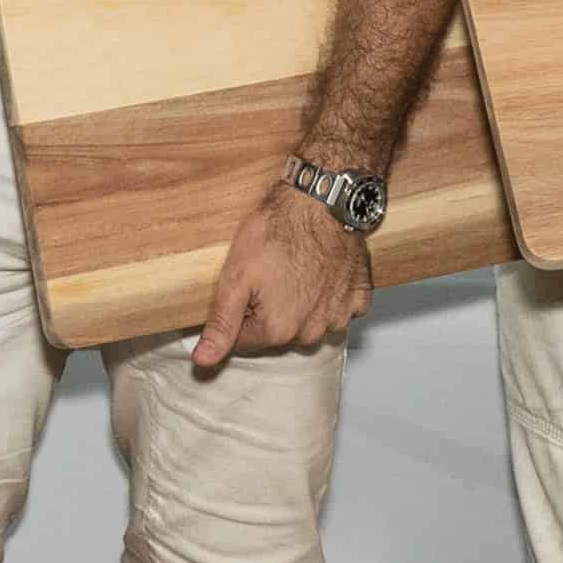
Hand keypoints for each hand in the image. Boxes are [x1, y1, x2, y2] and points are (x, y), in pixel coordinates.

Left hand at [187, 177, 367, 374]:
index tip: (243, 286)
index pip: (244, 339)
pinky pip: (339, 307)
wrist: (322, 202)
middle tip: (267, 273)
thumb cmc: (278, 232)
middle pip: (278, 332)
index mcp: (277, 330)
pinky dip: (330, 294)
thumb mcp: (235, 277)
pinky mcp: (359, 298)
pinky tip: (321, 272)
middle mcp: (311, 332)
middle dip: (269, 308)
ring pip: (309, 321)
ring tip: (293, 269)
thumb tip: (204, 360)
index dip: (238, 312)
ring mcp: (339, 315)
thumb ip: (221, 324)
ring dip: (300, 303)